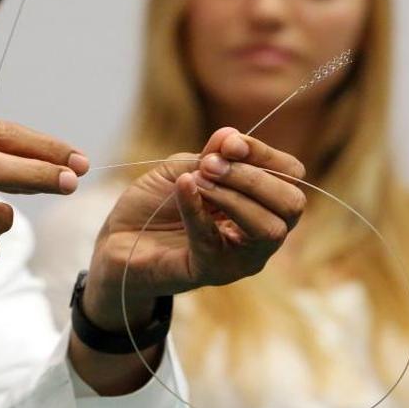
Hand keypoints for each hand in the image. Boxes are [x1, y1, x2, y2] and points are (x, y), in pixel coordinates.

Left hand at [82, 127, 305, 332]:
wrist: (117, 241)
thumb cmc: (155, 206)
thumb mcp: (183, 169)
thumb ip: (210, 155)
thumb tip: (230, 135)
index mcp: (260, 205)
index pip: (290, 177)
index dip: (265, 154)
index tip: (229, 141)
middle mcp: (258, 236)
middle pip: (291, 205)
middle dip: (253, 177)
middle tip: (210, 164)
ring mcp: (237, 260)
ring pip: (268, 230)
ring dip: (234, 195)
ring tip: (198, 178)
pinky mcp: (207, 272)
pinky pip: (213, 241)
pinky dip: (198, 209)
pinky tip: (183, 187)